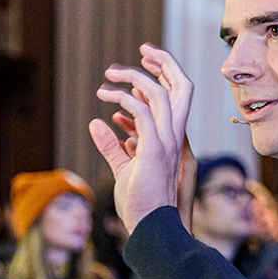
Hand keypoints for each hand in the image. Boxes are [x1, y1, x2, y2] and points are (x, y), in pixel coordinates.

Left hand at [92, 44, 194, 231]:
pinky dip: (126, 101)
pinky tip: (107, 101)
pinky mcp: (154, 150)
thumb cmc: (139, 204)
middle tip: (141, 50)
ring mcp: (167, 142)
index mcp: (171, 138)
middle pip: (182, 86)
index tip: (138, 65)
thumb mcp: (123, 168)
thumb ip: (111, 145)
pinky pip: (144, 113)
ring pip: (162, 94)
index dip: (163, 75)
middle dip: (164, 62)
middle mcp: (174, 136)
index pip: (176, 96)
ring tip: (109, 77)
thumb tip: (96, 124)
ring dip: (136, 78)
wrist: (150, 227)